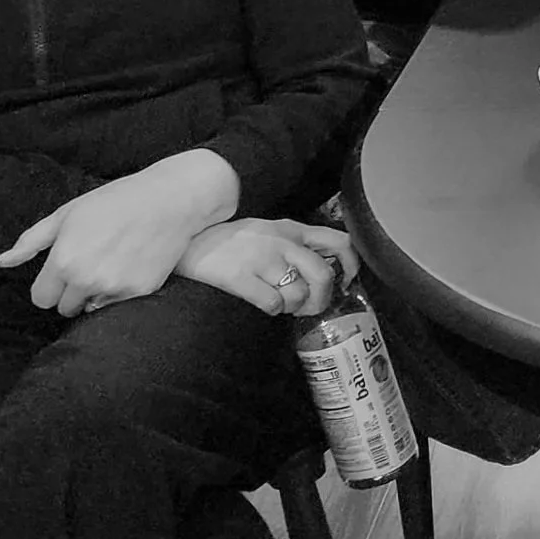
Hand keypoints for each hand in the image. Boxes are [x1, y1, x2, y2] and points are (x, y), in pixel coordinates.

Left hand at [0, 149, 238, 315]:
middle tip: (89, 263)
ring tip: (110, 263)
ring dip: (94, 293)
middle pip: (64, 307)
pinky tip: (129, 266)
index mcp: (64, 261)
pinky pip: (116, 304)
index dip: (49, 284)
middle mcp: (87, 279)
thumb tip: (1, 262)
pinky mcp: (140, 292)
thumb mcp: (67, 214)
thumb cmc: (114, 201)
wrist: (171, 200)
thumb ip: (31, 242)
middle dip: (71, 290)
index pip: (41, 298)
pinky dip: (119, 291)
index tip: (63, 269)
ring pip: (91, 307)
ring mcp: (115, 287)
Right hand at [177, 217, 357, 317]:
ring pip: (299, 294)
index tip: (345, 280)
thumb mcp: (269, 230)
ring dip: (295, 307)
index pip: (339, 241)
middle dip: (321, 300)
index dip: (351, 264)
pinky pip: (273, 303)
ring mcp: (261, 259)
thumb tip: (325, 268)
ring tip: (282, 305)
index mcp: (292, 229)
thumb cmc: (230, 240)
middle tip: (309, 307)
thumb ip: (296, 243)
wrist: (188, 239)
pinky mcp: (241, 277)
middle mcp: (282, 242)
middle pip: (323, 276)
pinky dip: (273, 309)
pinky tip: (264, 304)